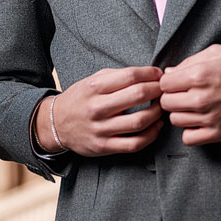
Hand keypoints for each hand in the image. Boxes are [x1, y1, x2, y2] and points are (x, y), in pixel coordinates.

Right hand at [35, 66, 163, 155]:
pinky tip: (156, 126)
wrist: (56, 123)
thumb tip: (148, 73)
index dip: (150, 74)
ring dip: (157, 113)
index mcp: (94, 87)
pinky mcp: (104, 147)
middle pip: (137, 95)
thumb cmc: (80, 98)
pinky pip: (134, 144)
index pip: (130, 76)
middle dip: (157, 90)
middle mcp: (97, 107)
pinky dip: (151, 135)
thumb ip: (117, 76)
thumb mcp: (92, 80)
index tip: (158, 74)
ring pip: (139, 121)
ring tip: (162, 107)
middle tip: (164, 89)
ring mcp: (100, 129)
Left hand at [159, 45, 220, 145]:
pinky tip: (199, 121)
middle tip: (184, 94)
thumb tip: (169, 73)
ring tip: (194, 106)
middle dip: (172, 97)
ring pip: (175, 120)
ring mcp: (210, 117)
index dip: (168, 82)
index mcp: (199, 75)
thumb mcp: (217, 53)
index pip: (163, 84)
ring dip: (181, 113)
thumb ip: (189, 62)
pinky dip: (190, 131)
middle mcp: (201, 98)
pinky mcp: (219, 133)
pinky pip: (189, 138)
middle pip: (166, 103)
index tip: (177, 83)